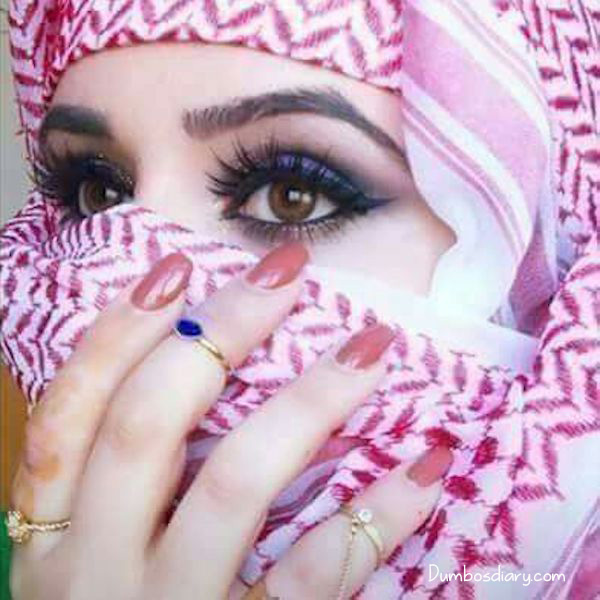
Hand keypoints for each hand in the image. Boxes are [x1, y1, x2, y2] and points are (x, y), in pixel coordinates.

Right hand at [8, 241, 451, 599]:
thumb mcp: (97, 547)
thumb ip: (128, 470)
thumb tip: (191, 353)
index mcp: (52, 533)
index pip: (71, 410)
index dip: (119, 330)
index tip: (178, 265)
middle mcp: (94, 570)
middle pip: (149, 424)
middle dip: (220, 330)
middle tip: (287, 271)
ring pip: (237, 483)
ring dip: (312, 400)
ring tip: (373, 342)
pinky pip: (314, 575)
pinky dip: (375, 515)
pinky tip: (425, 465)